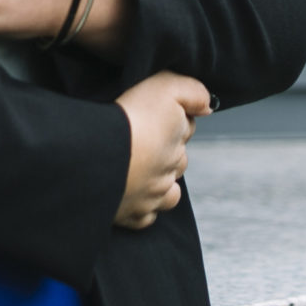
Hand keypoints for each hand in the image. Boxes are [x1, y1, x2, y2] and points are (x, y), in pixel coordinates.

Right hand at [115, 71, 210, 228]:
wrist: (97, 157)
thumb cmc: (130, 120)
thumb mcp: (165, 88)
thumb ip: (193, 92)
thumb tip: (208, 106)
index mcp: (178, 143)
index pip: (185, 130)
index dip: (173, 120)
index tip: (156, 114)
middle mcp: (169, 174)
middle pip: (177, 162)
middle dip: (166, 152)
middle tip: (142, 140)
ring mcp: (151, 198)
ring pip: (168, 194)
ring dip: (160, 184)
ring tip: (140, 171)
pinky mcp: (130, 216)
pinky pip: (145, 218)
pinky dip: (142, 209)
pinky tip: (131, 197)